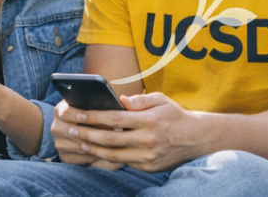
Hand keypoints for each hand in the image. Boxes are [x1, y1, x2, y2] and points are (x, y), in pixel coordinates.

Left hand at [61, 93, 209, 172]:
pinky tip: (97, 152)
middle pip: (109, 139)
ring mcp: (147, 156)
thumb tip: (120, 100)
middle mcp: (147, 140)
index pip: (114, 118)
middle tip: (71, 131)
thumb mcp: (161, 100)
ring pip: (113, 155)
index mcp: (148, 120)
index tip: (79, 114)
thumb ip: (140, 100)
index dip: (94, 117)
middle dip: (86, 135)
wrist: (196, 139)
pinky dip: (108, 158)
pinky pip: (124, 163)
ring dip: (93, 149)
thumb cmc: (174, 116)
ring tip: (80, 142)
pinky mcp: (148, 168)